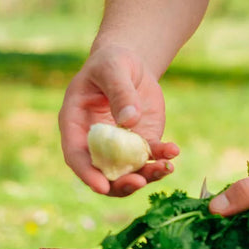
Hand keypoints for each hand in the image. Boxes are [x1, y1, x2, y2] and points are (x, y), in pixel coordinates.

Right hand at [58, 44, 178, 196]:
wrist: (131, 64)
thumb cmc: (112, 62)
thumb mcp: (113, 69)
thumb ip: (120, 92)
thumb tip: (130, 120)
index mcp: (75, 124)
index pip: (76, 155)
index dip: (87, 173)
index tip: (102, 187)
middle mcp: (94, 142)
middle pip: (102, 172)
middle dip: (120, 182)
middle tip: (140, 181)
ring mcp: (118, 146)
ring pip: (128, 171)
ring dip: (146, 175)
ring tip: (166, 167)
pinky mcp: (140, 142)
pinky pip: (149, 157)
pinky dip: (162, 158)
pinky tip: (174, 151)